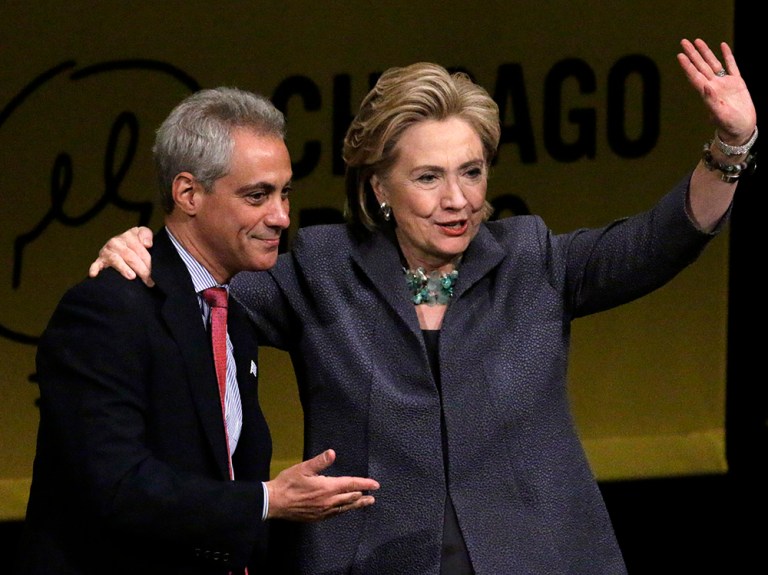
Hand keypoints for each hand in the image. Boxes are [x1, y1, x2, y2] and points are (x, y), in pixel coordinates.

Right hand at [88, 226, 155, 286]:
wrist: (122, 246)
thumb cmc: (135, 243)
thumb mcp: (142, 234)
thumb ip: (146, 235)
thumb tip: (147, 244)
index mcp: (128, 236)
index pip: (139, 249)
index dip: (148, 261)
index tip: (154, 272)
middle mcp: (116, 242)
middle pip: (130, 256)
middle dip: (141, 269)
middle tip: (148, 280)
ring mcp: (107, 251)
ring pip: (116, 260)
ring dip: (124, 268)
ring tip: (132, 276)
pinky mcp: (99, 260)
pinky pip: (95, 264)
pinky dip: (94, 269)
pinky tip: (95, 275)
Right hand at [265, 449, 379, 521]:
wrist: (274, 503)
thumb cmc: (288, 483)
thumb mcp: (303, 468)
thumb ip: (319, 462)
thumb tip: (332, 453)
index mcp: (327, 487)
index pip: (351, 485)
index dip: (364, 484)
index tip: (375, 485)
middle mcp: (328, 501)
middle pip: (351, 499)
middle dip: (363, 496)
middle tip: (373, 496)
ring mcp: (323, 511)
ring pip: (344, 508)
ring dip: (356, 505)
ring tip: (365, 503)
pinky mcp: (317, 517)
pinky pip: (335, 514)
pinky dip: (344, 510)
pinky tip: (344, 509)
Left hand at [677, 38, 756, 144]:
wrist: (741, 129)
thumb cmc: (729, 125)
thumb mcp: (720, 114)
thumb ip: (712, 101)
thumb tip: (706, 86)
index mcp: (708, 93)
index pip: (695, 76)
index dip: (687, 66)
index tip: (680, 55)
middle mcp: (714, 86)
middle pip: (700, 66)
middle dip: (692, 54)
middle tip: (683, 42)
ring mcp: (725, 83)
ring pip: (713, 64)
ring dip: (705, 53)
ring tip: (697, 41)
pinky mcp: (737, 83)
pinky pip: (731, 66)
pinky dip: (727, 56)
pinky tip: (722, 46)